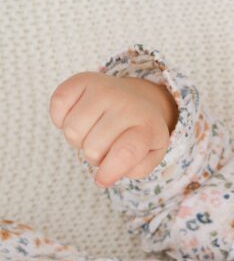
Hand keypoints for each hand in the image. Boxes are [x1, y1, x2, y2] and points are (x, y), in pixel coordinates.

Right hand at [50, 72, 176, 187]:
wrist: (139, 100)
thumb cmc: (141, 135)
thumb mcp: (150, 155)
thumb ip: (135, 169)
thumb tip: (106, 175)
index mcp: (149, 127)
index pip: (126, 152)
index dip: (109, 171)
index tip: (101, 181)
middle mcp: (127, 105)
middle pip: (92, 147)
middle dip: (95, 157)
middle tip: (105, 147)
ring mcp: (104, 89)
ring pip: (72, 131)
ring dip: (78, 140)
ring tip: (94, 133)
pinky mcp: (82, 79)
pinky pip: (57, 107)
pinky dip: (61, 120)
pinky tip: (80, 119)